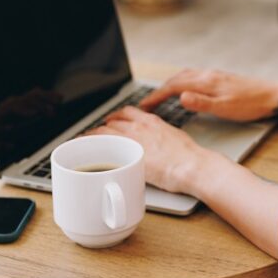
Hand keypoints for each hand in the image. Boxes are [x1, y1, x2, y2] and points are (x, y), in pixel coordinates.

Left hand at [91, 106, 217, 194]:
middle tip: (96, 135)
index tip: (110, 121)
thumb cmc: (188, 156)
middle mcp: (139, 127)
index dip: (115, 117)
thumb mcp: (174, 137)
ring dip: (92, 136)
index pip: (126, 112)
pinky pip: (102, 147)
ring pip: (104, 132)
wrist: (191, 165)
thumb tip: (157, 140)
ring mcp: (131, 140)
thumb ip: (161, 135)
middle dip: (102, 127)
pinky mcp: (126, 155)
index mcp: (151, 121)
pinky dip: (92, 147)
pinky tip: (86, 151)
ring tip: (85, 142)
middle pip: (112, 121)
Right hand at [139, 69, 277, 122]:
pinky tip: (186, 90)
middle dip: (160, 89)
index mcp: (206, 82)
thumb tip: (179, 98)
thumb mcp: (225, 108)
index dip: (156, 96)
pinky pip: (194, 77)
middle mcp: (208, 74)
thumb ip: (201, 103)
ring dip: (171, 84)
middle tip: (148, 103)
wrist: (274, 95)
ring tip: (161, 96)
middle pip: (177, 78)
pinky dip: (182, 83)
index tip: (144, 106)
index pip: (174, 86)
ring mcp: (215, 75)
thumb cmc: (251, 104)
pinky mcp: (221, 78)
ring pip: (185, 76)